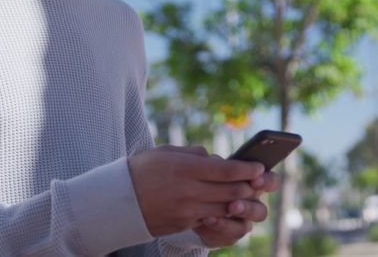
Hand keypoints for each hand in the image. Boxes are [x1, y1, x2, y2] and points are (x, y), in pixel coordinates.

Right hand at [127, 145, 263, 236]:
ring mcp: (187, 211)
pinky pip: (211, 219)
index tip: (259, 167)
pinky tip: (227, 206)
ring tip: (247, 194)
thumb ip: (194, 154)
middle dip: (249, 186)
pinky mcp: (184, 224)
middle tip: (260, 182)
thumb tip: (215, 159)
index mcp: (185, 168)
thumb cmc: (142, 170)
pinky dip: (222, 213)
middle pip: (231, 191)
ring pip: (225, 208)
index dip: (247, 169)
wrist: (117, 201)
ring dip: (240, 202)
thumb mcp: (167, 152)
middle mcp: (189, 191)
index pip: (226, 170)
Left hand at [193, 169, 281, 247]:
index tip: (256, 179)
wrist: (192, 203)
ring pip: (245, 227)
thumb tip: (216, 162)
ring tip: (216, 215)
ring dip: (229, 224)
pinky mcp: (228, 236)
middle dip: (248, 208)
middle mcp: (251, 206)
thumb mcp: (213, 168)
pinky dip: (217, 227)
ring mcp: (241, 223)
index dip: (267, 182)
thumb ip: (218, 166)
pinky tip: (205, 219)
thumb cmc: (207, 179)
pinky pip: (228, 237)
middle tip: (233, 204)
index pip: (271, 183)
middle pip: (261, 211)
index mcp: (254, 186)